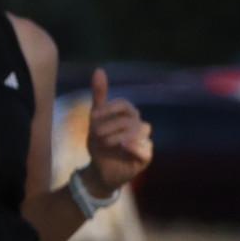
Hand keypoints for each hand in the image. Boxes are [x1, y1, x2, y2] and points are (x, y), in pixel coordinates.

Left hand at [80, 71, 151, 191]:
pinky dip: (134, 146)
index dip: (109, 110)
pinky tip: (122, 147)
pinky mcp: (146, 157)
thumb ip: (99, 96)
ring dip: (120, 135)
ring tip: (105, 142)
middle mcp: (139, 127)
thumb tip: (99, 70)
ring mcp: (144, 141)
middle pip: (131, 118)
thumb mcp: (95, 120)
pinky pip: (146, 148)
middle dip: (111, 125)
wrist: (98, 171)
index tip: (92, 119)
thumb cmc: (99, 144)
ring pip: (140, 131)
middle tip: (95, 134)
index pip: (125, 105)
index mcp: (129, 116)